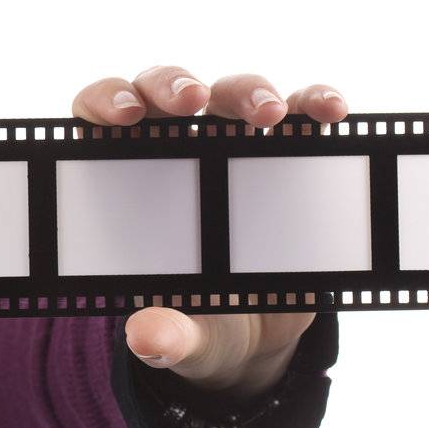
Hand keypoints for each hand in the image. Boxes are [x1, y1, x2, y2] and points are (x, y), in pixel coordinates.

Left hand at [70, 65, 348, 400]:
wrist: (250, 332)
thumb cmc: (192, 315)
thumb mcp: (181, 333)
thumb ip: (165, 334)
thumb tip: (148, 342)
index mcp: (119, 170)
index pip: (99, 112)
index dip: (105, 99)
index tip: (119, 115)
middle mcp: (170, 142)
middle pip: (164, 90)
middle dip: (175, 85)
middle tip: (191, 102)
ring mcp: (230, 141)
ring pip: (231, 93)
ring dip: (249, 92)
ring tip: (269, 114)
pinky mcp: (286, 153)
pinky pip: (300, 113)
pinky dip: (313, 103)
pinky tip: (329, 111)